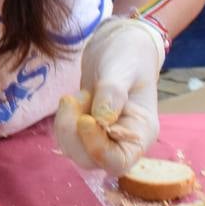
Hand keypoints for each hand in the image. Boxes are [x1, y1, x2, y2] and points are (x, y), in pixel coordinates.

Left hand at [56, 16, 164, 174]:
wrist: (119, 44)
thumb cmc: (129, 54)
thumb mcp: (122, 69)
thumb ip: (112, 94)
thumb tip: (101, 122)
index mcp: (141, 133)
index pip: (118, 162)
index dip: (97, 148)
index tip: (85, 120)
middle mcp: (123, 141)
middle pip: (91, 160)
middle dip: (73, 135)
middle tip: (73, 100)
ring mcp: (103, 136)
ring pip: (75, 151)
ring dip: (66, 126)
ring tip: (76, 97)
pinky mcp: (86, 129)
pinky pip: (67, 137)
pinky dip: (63, 121)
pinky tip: (73, 99)